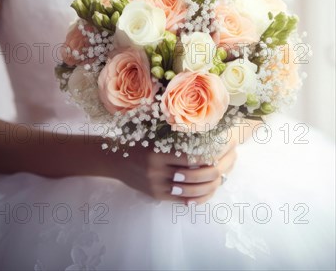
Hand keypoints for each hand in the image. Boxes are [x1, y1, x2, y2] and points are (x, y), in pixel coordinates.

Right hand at [108, 139, 237, 205]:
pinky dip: (192, 195)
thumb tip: (201, 139)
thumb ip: (173, 140)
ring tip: (214, 179)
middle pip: (190, 175)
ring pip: (186, 189)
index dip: (205, 157)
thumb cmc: (139, 145)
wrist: (117, 162)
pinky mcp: (156, 195)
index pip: (188, 158)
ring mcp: (156, 185)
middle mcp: (156, 171)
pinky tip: (201, 191)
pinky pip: (178, 198)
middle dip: (208, 173)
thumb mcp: (154, 138)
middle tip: (221, 167)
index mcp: (157, 153)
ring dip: (203, 186)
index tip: (217, 153)